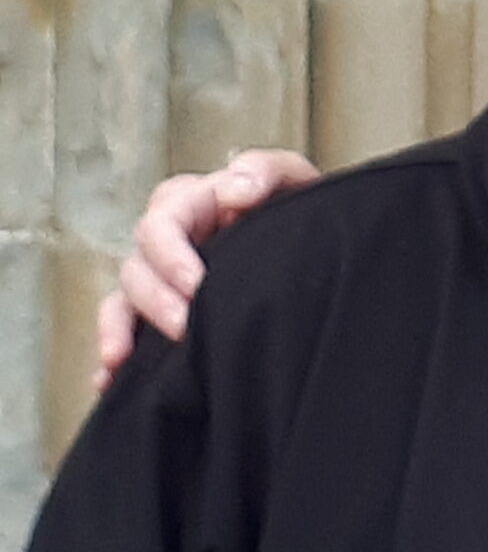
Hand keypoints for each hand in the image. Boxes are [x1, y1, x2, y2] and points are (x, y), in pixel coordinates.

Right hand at [94, 149, 321, 389]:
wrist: (314, 244)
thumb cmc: (297, 207)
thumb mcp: (292, 179)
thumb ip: (266, 170)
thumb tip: (237, 190)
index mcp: (191, 203)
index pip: (161, 223)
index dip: (172, 256)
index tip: (199, 286)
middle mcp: (166, 240)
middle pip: (137, 267)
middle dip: (157, 301)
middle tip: (186, 329)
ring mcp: (158, 277)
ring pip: (122, 301)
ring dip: (122, 330)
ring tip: (125, 359)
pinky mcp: (158, 310)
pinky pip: (122, 329)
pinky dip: (112, 353)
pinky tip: (108, 380)